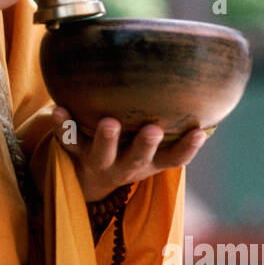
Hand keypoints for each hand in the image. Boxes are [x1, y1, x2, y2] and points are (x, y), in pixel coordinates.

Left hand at [51, 106, 207, 202]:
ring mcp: (98, 160)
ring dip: (105, 139)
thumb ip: (173, 123)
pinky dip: (63, 125)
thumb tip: (204, 86)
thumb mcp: (154, 147)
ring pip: (101, 154)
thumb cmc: (131, 150)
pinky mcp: (74, 152)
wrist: (89, 179)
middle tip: (152, 129)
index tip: (198, 132)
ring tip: (108, 122)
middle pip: (136, 159)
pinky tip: (59, 109)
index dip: (187, 148)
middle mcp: (126, 165)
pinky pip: (66, 140)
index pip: (174, 159)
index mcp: (150, 162)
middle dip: (144, 145)